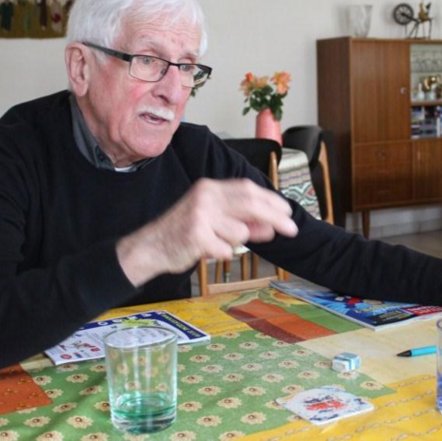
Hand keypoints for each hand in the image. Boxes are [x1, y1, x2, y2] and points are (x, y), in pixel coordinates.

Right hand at [116, 178, 298, 284]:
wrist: (150, 248)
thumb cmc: (184, 233)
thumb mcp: (215, 222)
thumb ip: (243, 221)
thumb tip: (272, 226)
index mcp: (211, 188)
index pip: (248, 189)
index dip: (271, 200)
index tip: (287, 211)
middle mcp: (205, 196)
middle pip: (251, 203)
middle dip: (275, 217)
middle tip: (291, 230)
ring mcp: (200, 215)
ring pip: (239, 232)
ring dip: (234, 242)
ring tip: (214, 242)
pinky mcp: (196, 235)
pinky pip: (225, 249)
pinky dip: (221, 253)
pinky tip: (205, 250)